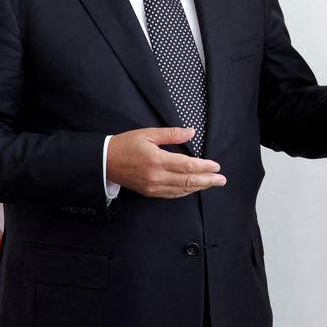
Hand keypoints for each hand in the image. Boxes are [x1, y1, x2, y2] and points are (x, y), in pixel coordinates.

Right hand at [106, 127, 226, 197]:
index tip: (216, 166)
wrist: (105, 161)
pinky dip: (185, 192)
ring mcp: (153, 187)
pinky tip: (193, 188)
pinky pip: (172, 194)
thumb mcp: (148, 133)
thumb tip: (192, 132)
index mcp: (157, 160)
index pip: (187, 166)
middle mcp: (156, 176)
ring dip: (199, 187)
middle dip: (208, 180)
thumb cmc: (126, 145)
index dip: (204, 167)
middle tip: (222, 179)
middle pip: (188, 181)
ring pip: (181, 189)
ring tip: (212, 184)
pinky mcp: (149, 192)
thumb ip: (172, 134)